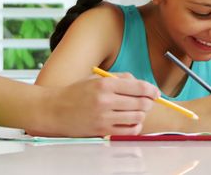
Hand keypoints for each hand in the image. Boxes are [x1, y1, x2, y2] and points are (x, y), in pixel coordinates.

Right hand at [44, 73, 158, 135]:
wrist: (54, 110)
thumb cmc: (75, 93)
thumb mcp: (96, 78)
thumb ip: (119, 79)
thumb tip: (140, 84)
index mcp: (105, 84)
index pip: (139, 87)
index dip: (152, 90)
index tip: (155, 92)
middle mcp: (106, 100)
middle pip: (141, 103)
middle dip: (149, 103)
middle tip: (148, 102)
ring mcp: (104, 117)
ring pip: (137, 117)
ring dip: (142, 114)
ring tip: (138, 111)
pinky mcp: (102, 131)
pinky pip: (128, 131)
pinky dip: (135, 127)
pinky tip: (132, 122)